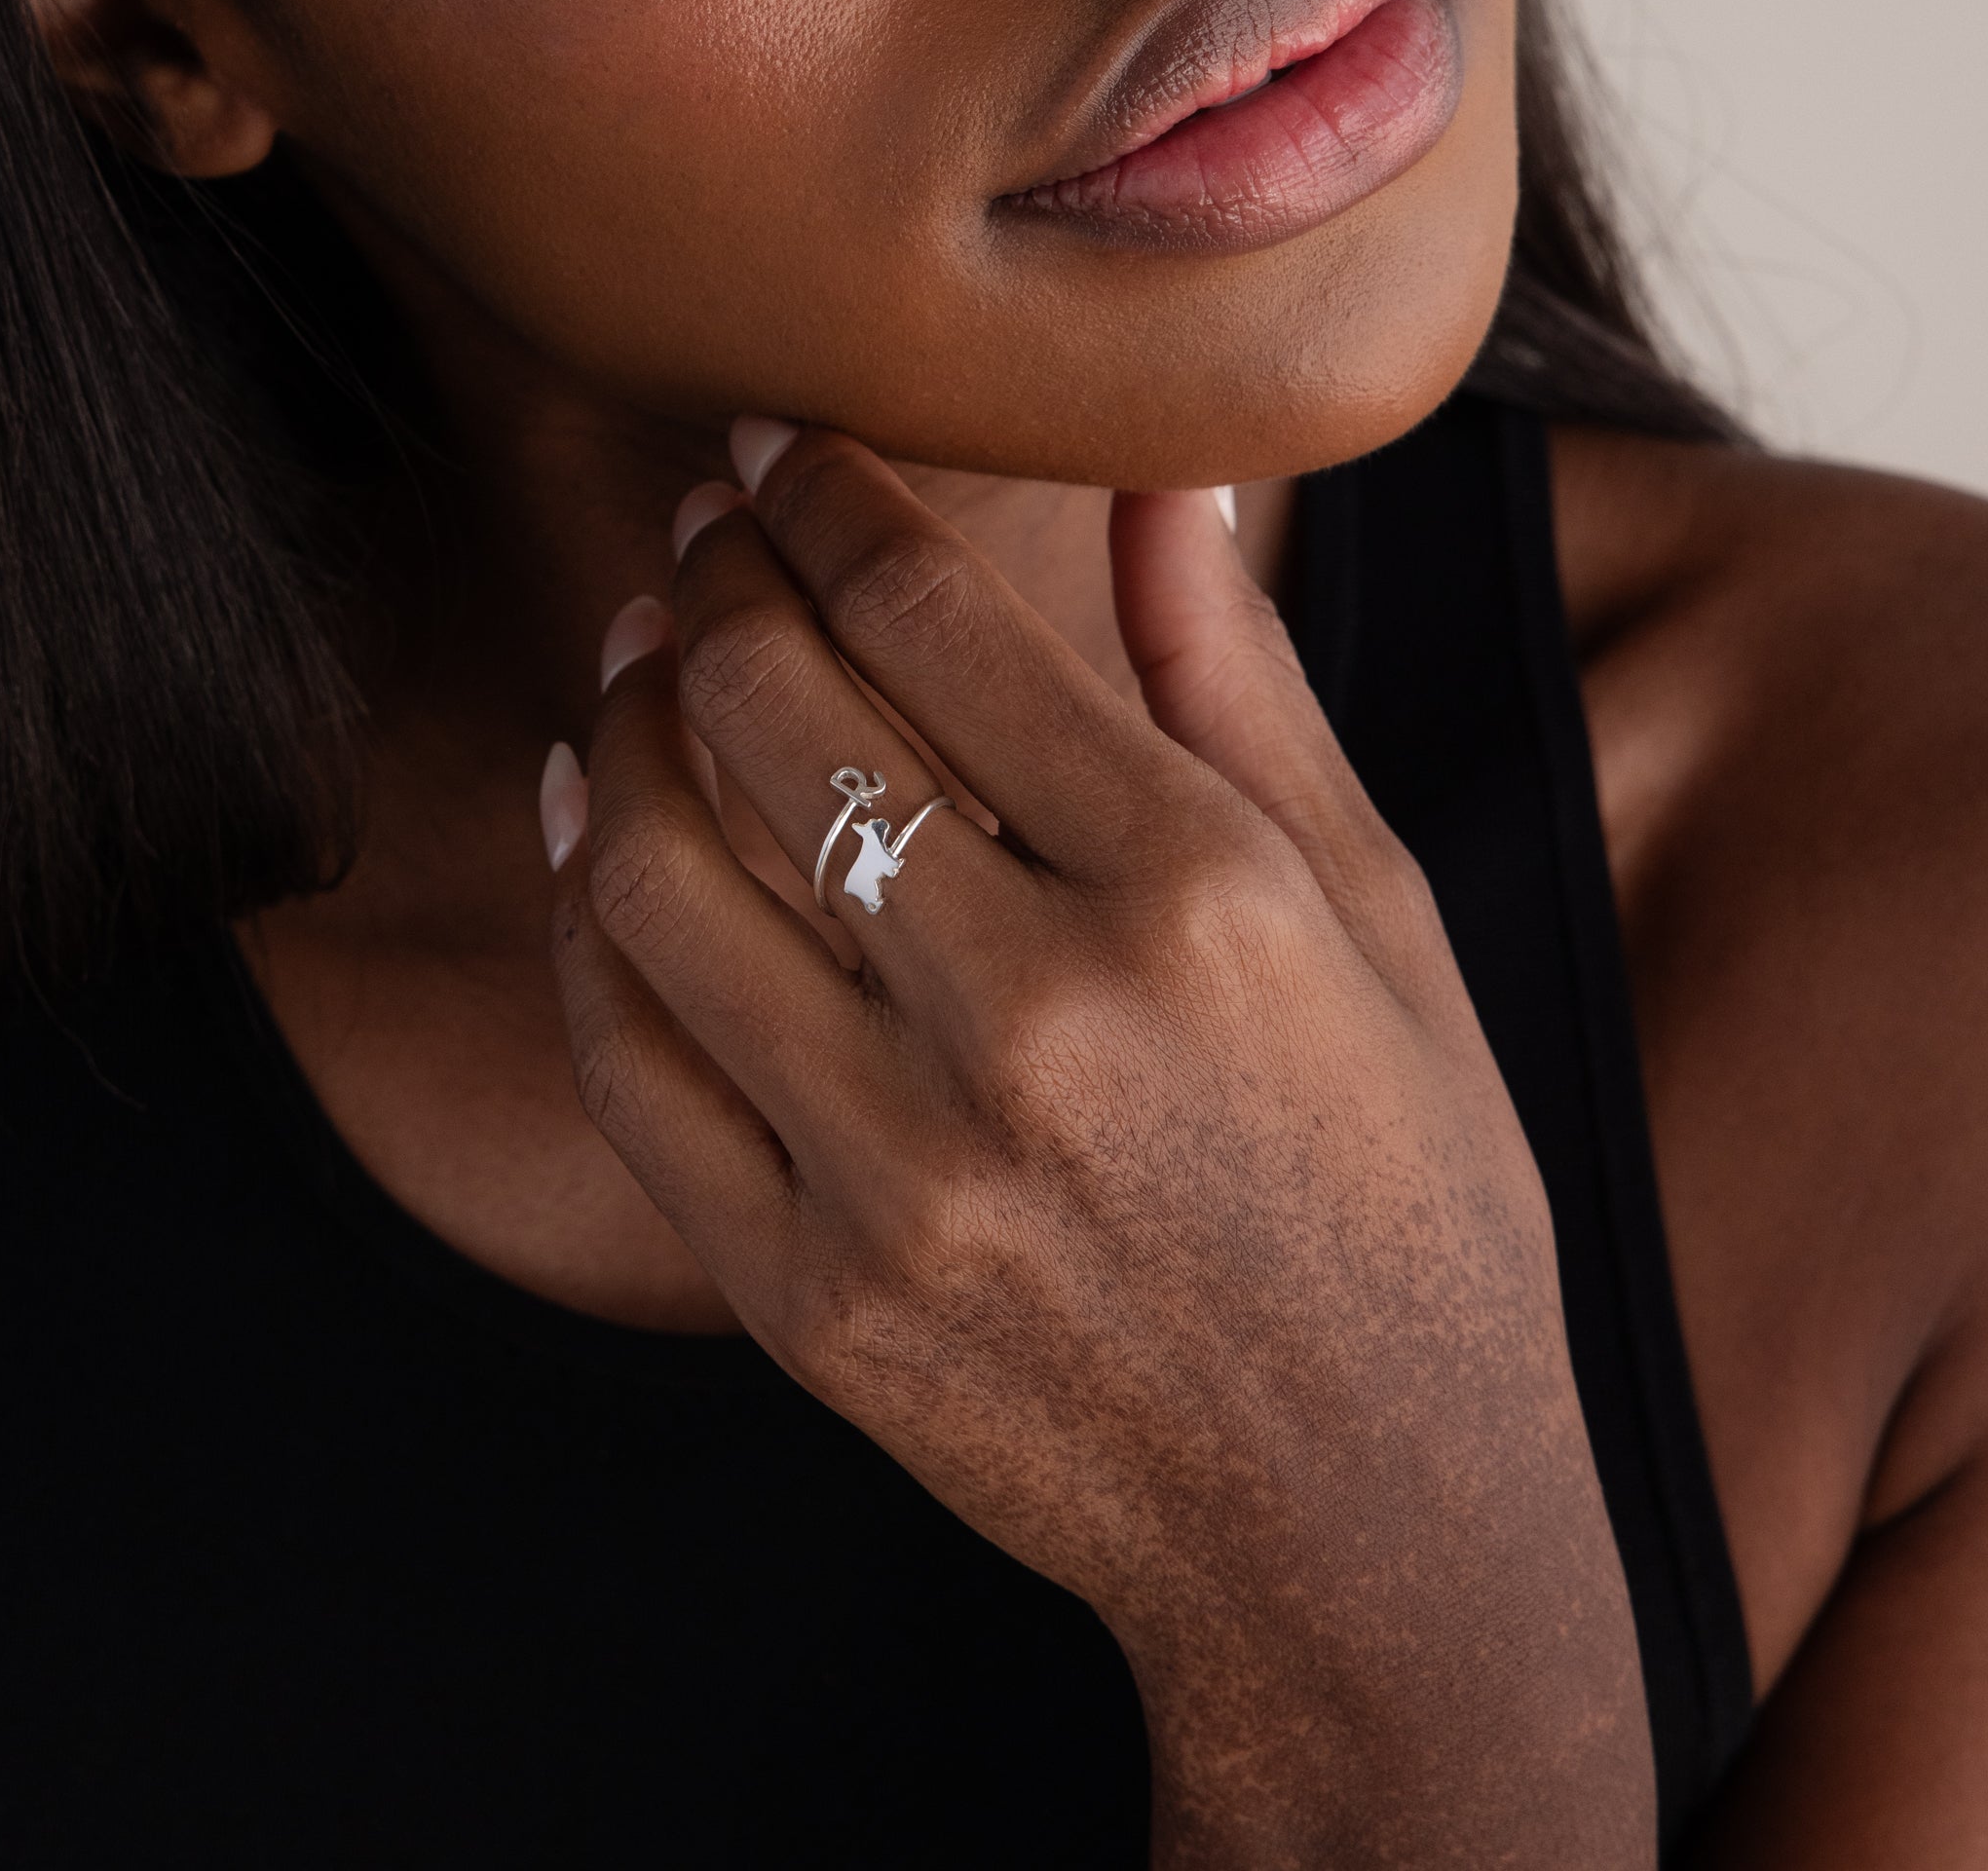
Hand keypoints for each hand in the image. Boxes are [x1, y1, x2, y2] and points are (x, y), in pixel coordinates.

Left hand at [546, 425, 1652, 1868]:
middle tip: (702, 527)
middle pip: (775, 710)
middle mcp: (1041, 1026)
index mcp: (1201, 901)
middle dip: (714, 574)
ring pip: (657, 869)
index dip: (826, 494)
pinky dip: (579, 911)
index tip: (777, 443)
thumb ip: (1242, 684)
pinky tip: (587, 821)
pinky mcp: (806, 1299)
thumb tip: (1164, 469)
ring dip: (618, 723)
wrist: (1370, 1544)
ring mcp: (903, 1176)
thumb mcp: (1379, 920)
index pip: (935, 617)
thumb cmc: (1408, 1200)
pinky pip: (624, 1058)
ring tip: (640, 657)